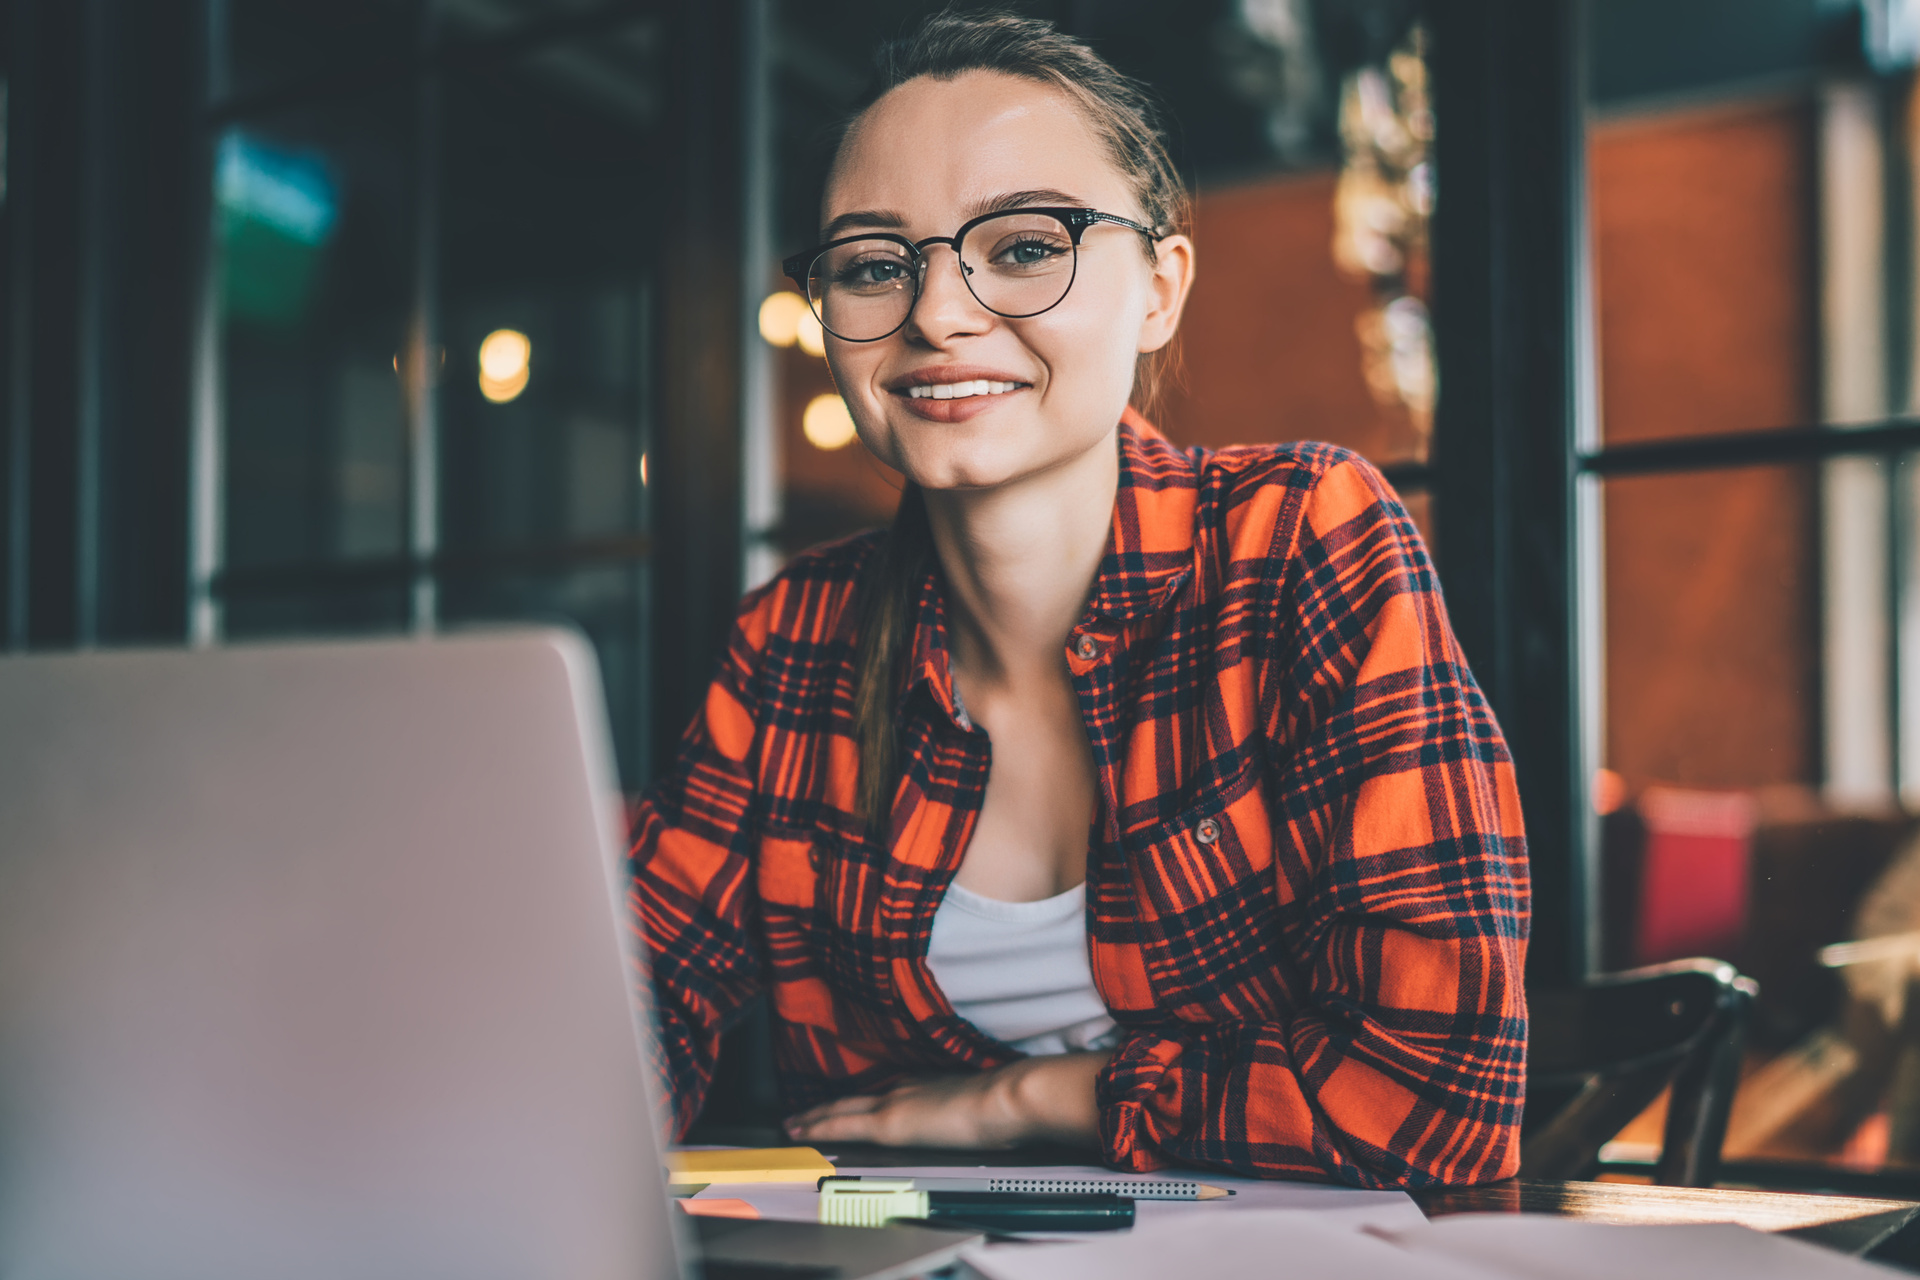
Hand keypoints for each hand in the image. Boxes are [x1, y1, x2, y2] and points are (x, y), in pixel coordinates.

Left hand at [782, 1051, 1108, 1149]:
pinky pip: (840, 1123)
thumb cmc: (1007, 1103)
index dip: (862, 1099)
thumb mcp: (984, 1103)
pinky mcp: (888, 1123)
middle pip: (855, 1097)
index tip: (847, 1103)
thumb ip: (971, 1108)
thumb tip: (981, 1118)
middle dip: (826, 1107)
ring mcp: (894, 1103)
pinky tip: (799, 1132)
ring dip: (814, 1116)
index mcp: (928, 1084)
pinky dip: (817, 1126)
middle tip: (800, 1114)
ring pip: (840, 1108)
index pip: (885, 1092)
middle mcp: (905, 1087)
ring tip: (792, 1123)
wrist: (1009, 1098)